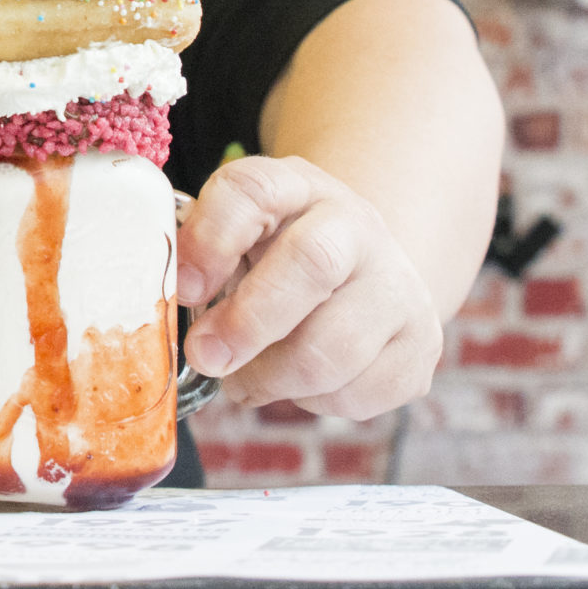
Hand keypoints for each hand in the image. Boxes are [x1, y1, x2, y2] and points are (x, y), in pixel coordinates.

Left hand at [175, 153, 442, 419]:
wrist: (365, 274)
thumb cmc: (278, 259)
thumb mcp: (239, 238)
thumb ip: (202, 260)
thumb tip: (166, 307)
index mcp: (297, 187)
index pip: (254, 189)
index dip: (213, 238)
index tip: (183, 288)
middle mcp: (357, 224)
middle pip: (312, 262)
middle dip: (249, 321)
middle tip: (207, 356)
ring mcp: (398, 284)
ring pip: (334, 347)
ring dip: (273, 378)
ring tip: (244, 380)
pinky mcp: (421, 345)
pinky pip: (359, 392)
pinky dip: (315, 402)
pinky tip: (300, 383)